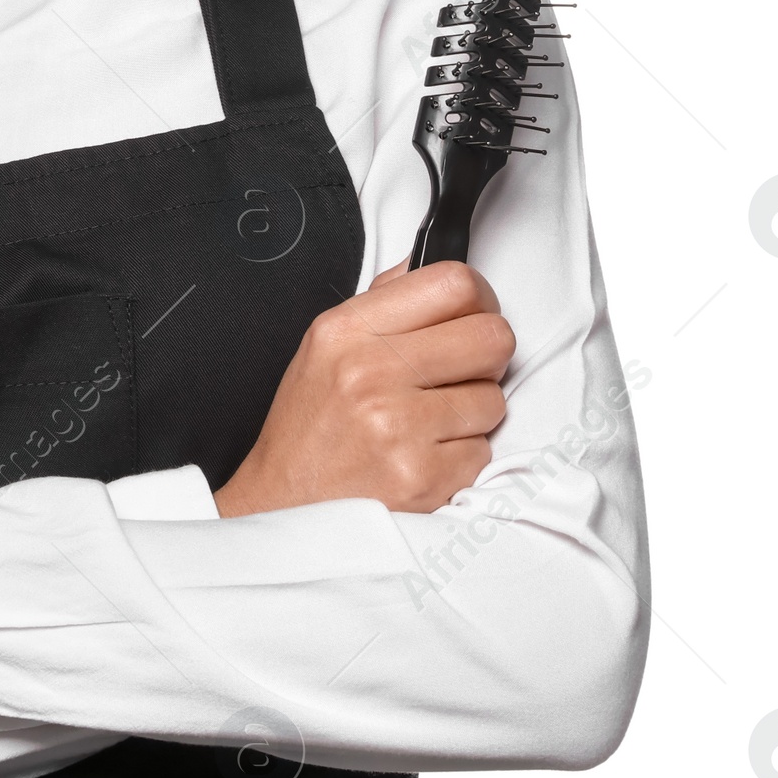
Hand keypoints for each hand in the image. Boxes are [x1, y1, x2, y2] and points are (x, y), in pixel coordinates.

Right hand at [214, 261, 513, 517]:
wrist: (284, 509)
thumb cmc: (308, 429)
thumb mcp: (323, 348)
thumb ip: (379, 304)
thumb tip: (425, 268)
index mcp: (346, 331)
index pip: (453, 283)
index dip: (480, 298)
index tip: (475, 314)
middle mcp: (370, 373)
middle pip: (491, 337)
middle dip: (487, 355)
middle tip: (463, 371)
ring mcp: (399, 428)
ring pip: (493, 399)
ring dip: (473, 412)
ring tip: (431, 422)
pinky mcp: (423, 478)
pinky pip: (483, 452)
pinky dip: (461, 457)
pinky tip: (424, 456)